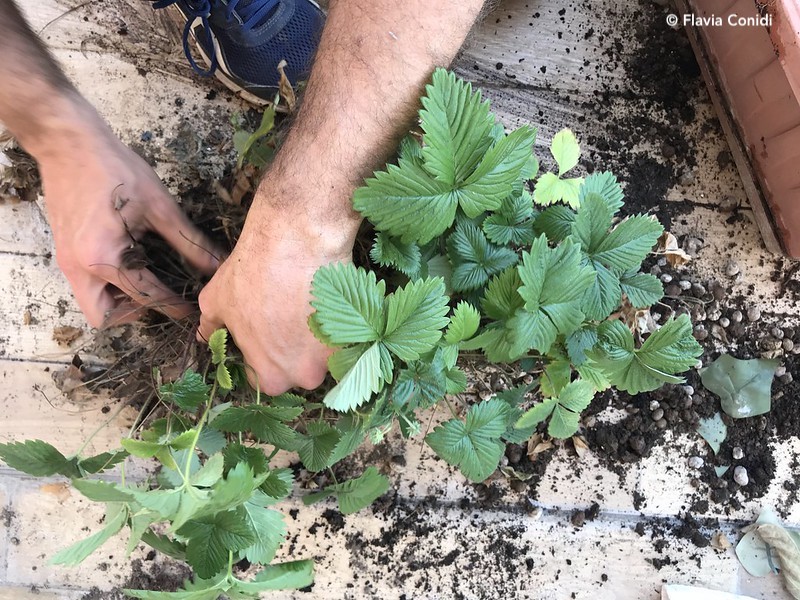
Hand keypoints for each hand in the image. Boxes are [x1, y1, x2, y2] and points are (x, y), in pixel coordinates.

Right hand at [38, 104, 219, 326]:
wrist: (69, 142)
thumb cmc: (116, 169)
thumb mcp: (160, 206)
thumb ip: (189, 242)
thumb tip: (218, 264)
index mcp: (104, 257)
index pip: (146, 296)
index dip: (174, 306)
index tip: (192, 310)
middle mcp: (79, 267)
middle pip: (105, 317)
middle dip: (135, 314)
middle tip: (161, 297)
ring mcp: (66, 261)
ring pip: (92, 304)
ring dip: (119, 303)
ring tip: (148, 281)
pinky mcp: (64, 252)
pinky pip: (86, 285)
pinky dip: (108, 287)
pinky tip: (132, 265)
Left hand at [197, 184, 358, 394]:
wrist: (297, 241)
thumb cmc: (252, 272)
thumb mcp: (216, 300)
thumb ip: (211, 327)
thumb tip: (205, 337)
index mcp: (269, 377)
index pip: (264, 380)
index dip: (260, 357)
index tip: (262, 336)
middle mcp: (304, 376)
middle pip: (297, 372)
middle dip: (292, 353)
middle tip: (286, 319)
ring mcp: (334, 357)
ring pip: (324, 357)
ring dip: (318, 341)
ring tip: (308, 308)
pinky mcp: (356, 334)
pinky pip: (346, 340)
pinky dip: (338, 327)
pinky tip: (326, 301)